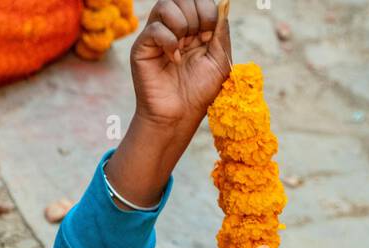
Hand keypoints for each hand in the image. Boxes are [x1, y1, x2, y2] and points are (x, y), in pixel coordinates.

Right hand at [131, 0, 231, 128]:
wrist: (180, 116)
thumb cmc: (200, 92)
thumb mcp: (220, 62)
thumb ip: (222, 32)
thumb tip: (225, 3)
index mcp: (193, 27)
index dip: (207, 11)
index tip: (209, 37)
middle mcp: (174, 26)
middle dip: (196, 16)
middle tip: (197, 42)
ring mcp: (157, 34)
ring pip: (166, 5)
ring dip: (181, 25)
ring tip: (184, 48)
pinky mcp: (143, 45)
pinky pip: (155, 27)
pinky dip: (169, 41)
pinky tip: (173, 59)